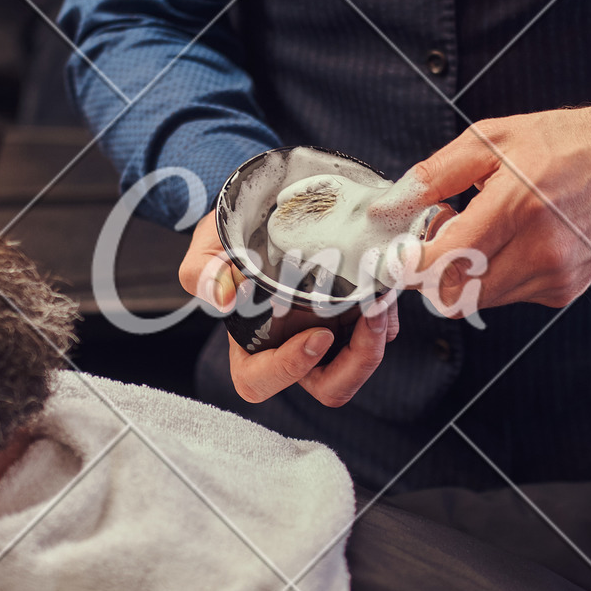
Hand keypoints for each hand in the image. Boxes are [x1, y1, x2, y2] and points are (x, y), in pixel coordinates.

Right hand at [177, 220, 399, 406]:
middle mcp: (292, 348)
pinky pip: (379, 334)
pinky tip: (386, 286)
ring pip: (359, 364)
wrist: (273, 204)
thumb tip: (221, 301)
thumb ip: (202, 272)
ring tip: (383, 297)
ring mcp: (327, 334)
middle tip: (370, 320)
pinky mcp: (354, 317)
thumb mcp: (210, 245)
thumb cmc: (235, 233)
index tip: (316, 334)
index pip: (261, 382)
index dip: (289, 369)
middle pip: (328, 386)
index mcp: (251, 346)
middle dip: (356, 362)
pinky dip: (388, 316)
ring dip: (378, 339)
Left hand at [409, 91, 590, 313]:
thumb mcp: (491, 139)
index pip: (443, 264)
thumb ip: (435, 174)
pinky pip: (510, 295)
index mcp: (517, 207)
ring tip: (482, 231)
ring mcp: (555, 276)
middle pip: (455, 295)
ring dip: (465, 275)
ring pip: (481, 299)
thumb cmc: (564, 143)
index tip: (398, 254)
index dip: (410, 267)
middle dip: (433, 272)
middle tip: (441, 235)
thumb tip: (393, 203)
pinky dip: (496, 276)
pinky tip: (511, 241)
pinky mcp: (566, 290)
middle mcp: (540, 250)